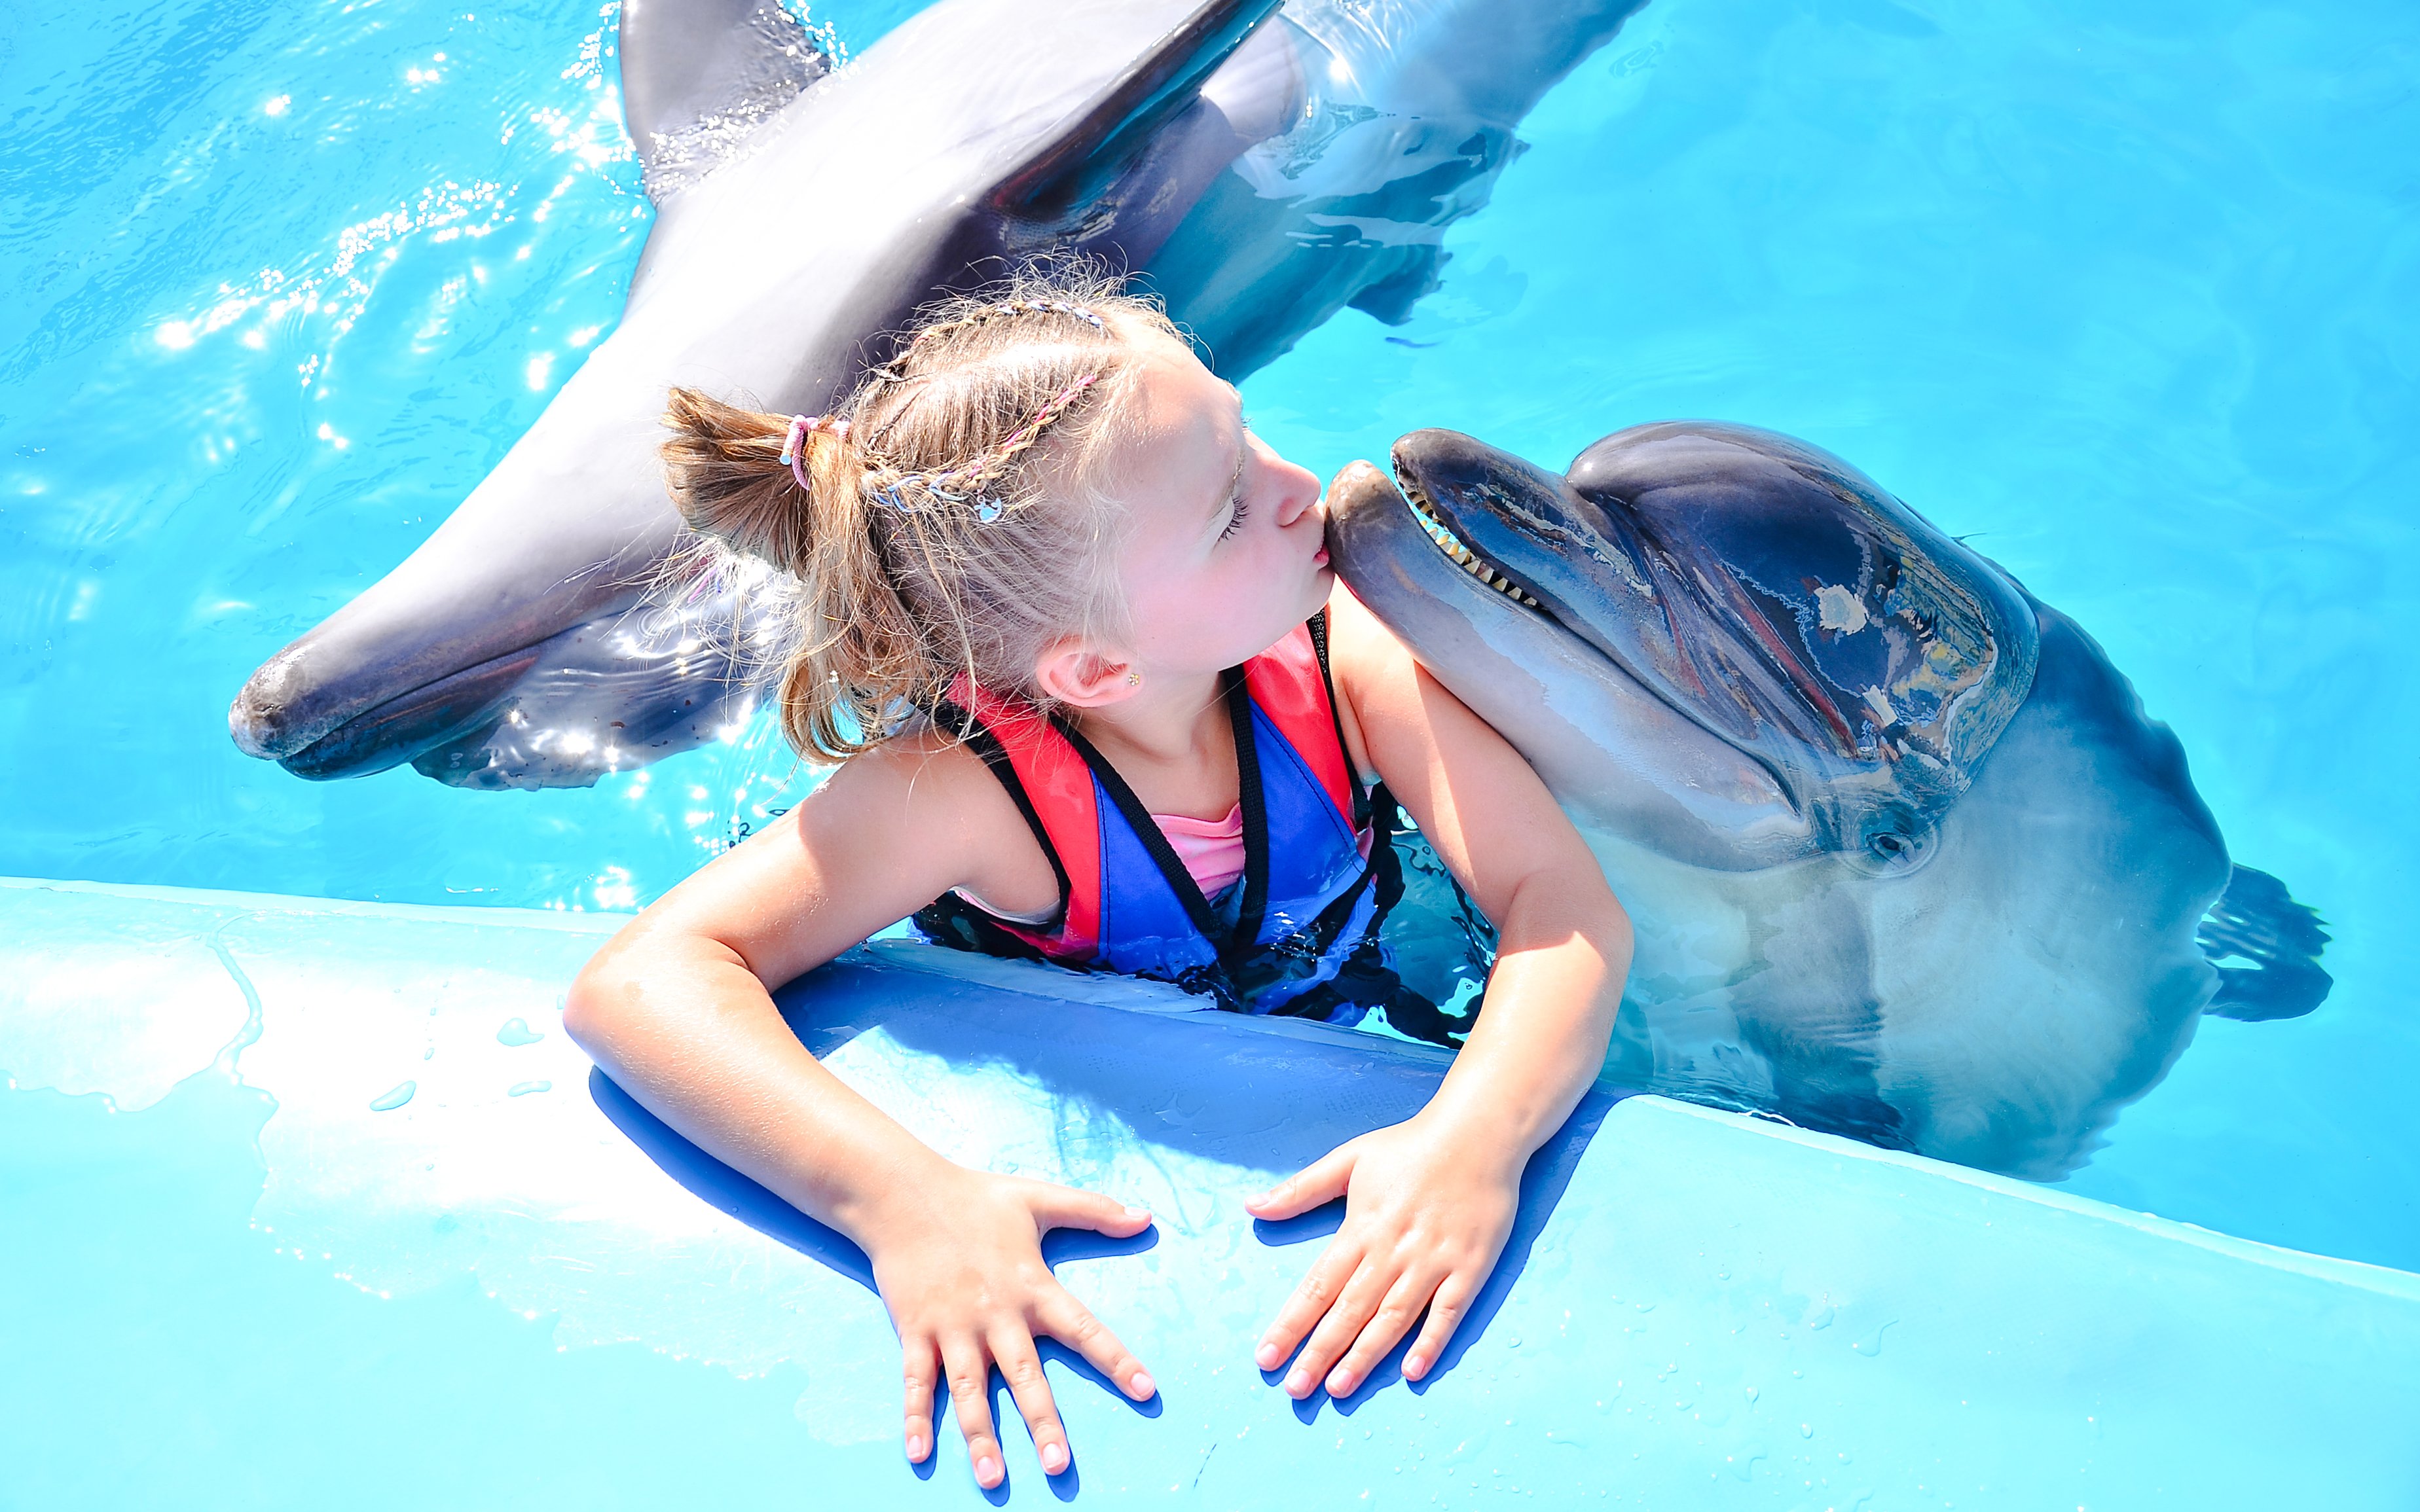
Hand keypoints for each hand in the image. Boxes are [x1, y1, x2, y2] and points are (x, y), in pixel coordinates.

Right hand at [860, 1164, 1157, 1487]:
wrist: (902, 1193)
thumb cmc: (976, 1197)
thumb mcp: (1039, 1197)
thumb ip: (1094, 1210)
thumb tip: (1145, 1218)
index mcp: (1031, 1286)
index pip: (1084, 1329)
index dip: (1116, 1360)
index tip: (1146, 1391)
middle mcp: (996, 1315)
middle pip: (1025, 1377)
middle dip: (1043, 1423)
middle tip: (1060, 1467)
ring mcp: (953, 1327)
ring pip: (969, 1391)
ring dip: (980, 1435)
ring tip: (992, 1478)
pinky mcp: (916, 1330)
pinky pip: (916, 1381)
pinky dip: (916, 1417)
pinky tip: (918, 1453)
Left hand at [1245, 1112, 1521, 1398]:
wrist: (1479, 1132)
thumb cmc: (1411, 1147)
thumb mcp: (1349, 1159)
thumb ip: (1300, 1189)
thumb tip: (1251, 1206)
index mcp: (1360, 1227)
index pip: (1317, 1286)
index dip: (1290, 1324)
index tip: (1266, 1356)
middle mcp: (1392, 1250)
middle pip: (1349, 1310)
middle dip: (1319, 1352)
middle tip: (1295, 1389)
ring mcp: (1433, 1262)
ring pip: (1392, 1317)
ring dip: (1364, 1355)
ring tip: (1338, 1388)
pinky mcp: (1469, 1268)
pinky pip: (1447, 1312)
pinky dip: (1430, 1341)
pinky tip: (1411, 1371)